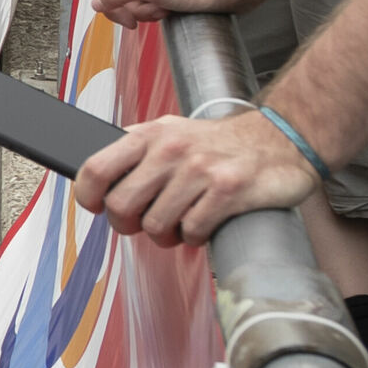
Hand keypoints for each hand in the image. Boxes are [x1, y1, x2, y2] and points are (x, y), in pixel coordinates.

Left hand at [74, 111, 315, 244]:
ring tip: (179, 224)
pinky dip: (194, 236)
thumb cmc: (219, 143)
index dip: (87, 194)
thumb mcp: (172, 131)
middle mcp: (171, 150)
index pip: (97, 167)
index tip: (94, 206)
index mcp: (151, 136)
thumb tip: (99, 172)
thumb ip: (137, 148)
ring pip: (155, 225)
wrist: (280, 140)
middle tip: (142, 224)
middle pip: (122, 205)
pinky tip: (204, 223)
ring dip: (165, 235)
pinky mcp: (228, 192)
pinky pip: (192, 232)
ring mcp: (200, 171)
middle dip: (128, 225)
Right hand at [91, 0, 261, 24]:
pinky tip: (170, 7)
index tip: (128, 18)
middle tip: (154, 7)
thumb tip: (96, 1)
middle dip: (136, 8)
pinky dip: (156, 10)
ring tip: (166, 5)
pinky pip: (146, 3)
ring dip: (148, 11)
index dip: (112, 6)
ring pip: (131, 3)